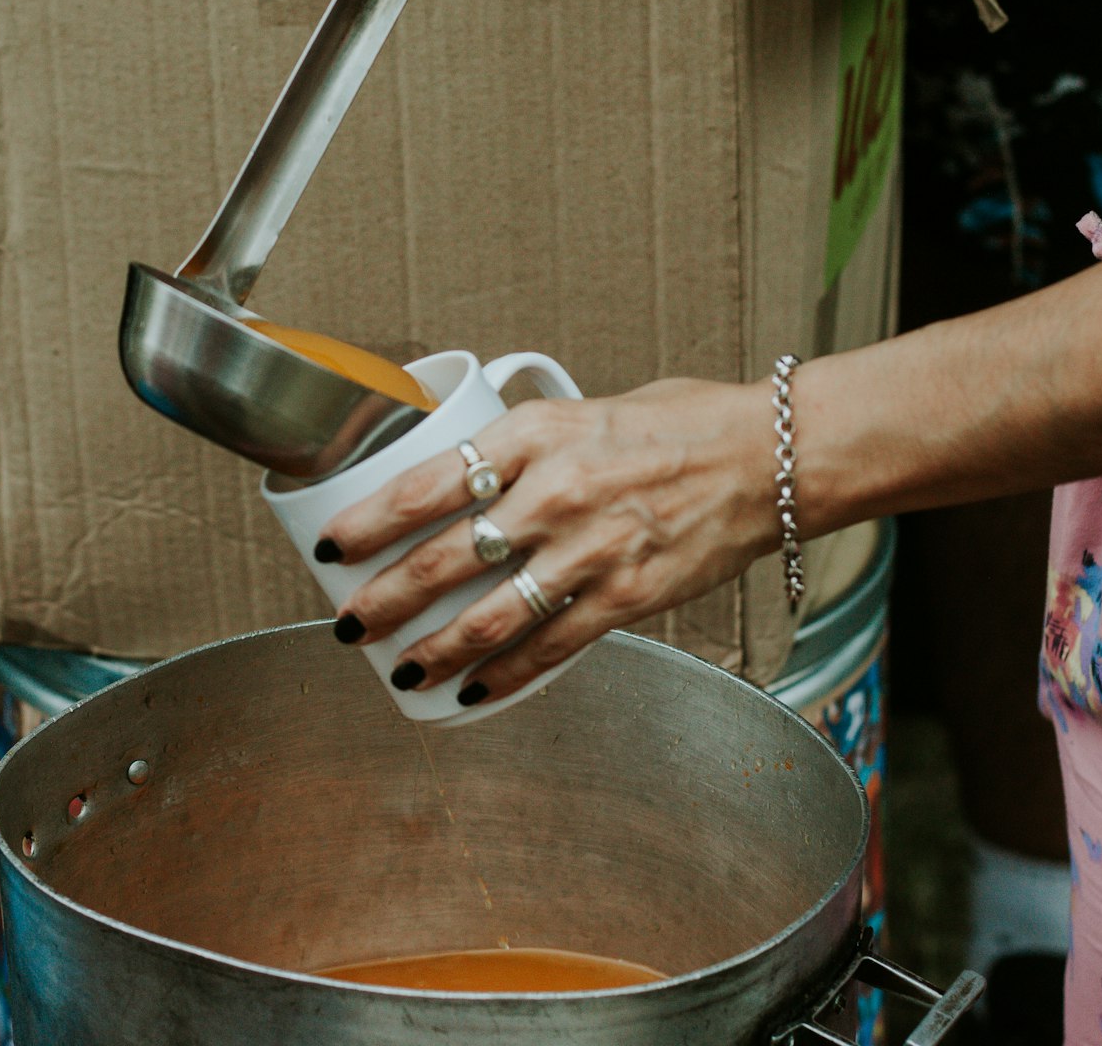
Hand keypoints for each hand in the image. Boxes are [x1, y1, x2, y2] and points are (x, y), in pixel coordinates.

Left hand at [317, 378, 779, 706]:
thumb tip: (468, 475)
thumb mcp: (581, 410)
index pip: (427, 483)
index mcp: (535, 435)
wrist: (770, 456)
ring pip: (489, 615)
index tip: (331, 543)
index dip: (369, 520)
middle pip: (444, 558)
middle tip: (349, 622)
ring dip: (435, 649)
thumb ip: (523, 446)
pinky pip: (550, 646)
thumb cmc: (680, 424)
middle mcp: (554, 493)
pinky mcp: (626, 597)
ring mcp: (590, 551)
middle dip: (386, 599)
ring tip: (400, 667)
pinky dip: (505, 675)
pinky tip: (473, 691)